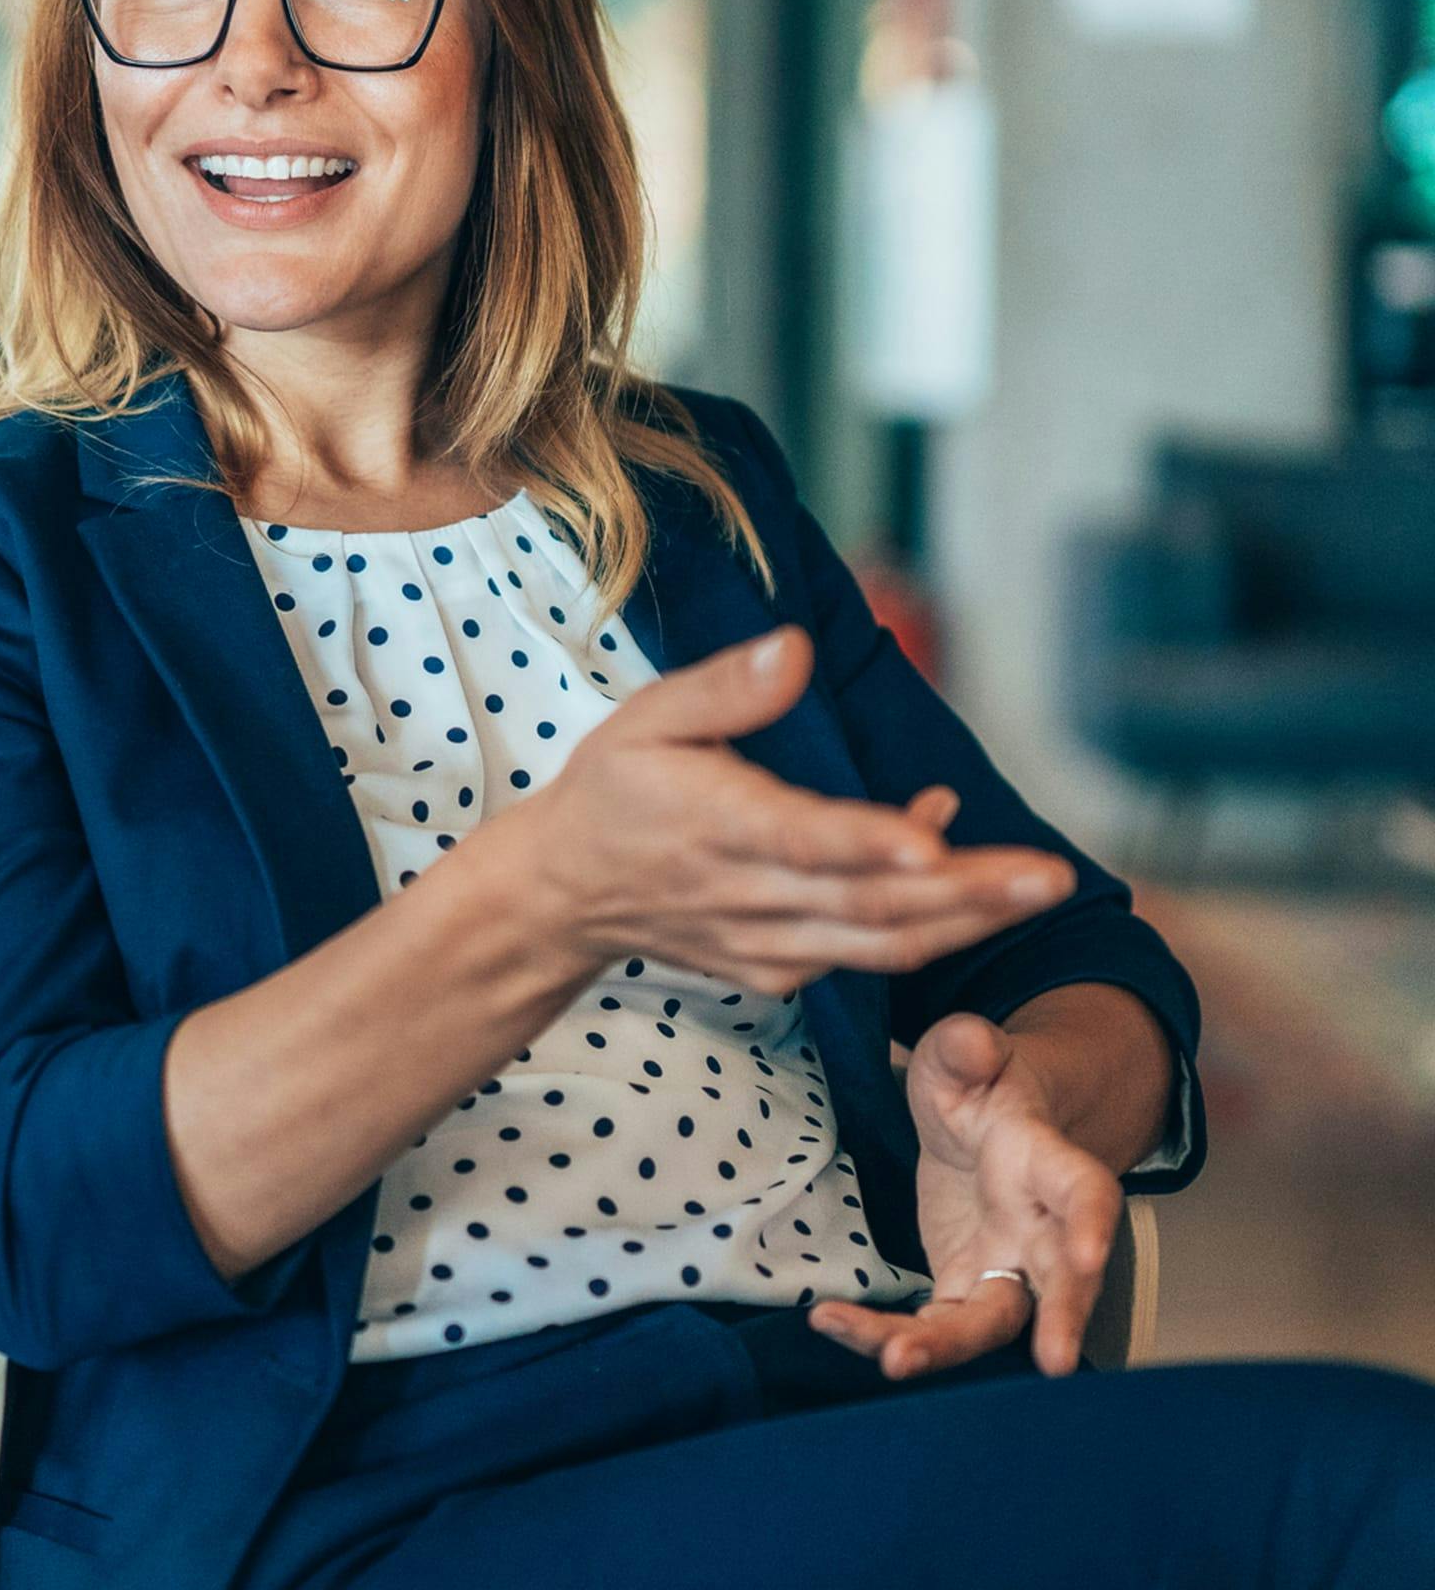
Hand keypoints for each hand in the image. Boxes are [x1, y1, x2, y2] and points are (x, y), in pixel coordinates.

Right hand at [512, 623, 1077, 994]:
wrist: (563, 895)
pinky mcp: (777, 969)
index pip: (803, 840)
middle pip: (869, 904)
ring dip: (967, 921)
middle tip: (1051, 876)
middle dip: (967, 894)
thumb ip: (723, 687)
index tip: (936, 843)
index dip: (870, 845)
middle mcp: (748, 896)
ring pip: (879, 942)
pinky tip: (966, 881)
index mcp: (714, 826)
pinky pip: (861, 954)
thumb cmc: (612, 792)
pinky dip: (922, 928)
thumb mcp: (645, 719)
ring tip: (1042, 888)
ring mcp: (766, 943)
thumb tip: (796, 645)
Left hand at [804, 1009, 1124, 1381]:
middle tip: (1054, 1363)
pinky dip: (888, 1335)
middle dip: (1063, 1319)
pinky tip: (831, 1322)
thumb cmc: (977, 1086)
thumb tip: (972, 1041)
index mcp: (1047, 1162)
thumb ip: (965, 1047)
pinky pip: (934, 1326)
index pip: (1086, 1194)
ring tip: (892, 1361)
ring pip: (991, 1321)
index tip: (1092, 1258)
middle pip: (1060, 1280)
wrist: (978, 1127)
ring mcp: (1003, 1267)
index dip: (1096, 1227)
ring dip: (948, 1348)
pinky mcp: (962, 1289)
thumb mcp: (962, 1052)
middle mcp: (1039, 1229)